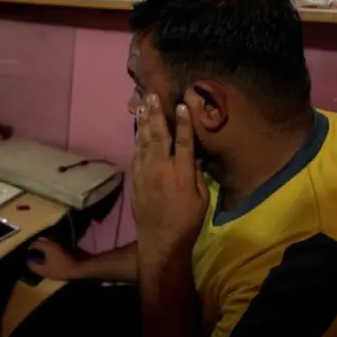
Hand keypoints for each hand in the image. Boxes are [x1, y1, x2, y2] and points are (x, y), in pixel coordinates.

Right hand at [26, 238, 80, 280]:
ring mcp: (58, 244)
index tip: (28, 255)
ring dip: (42, 248)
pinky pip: (51, 245)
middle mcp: (51, 242)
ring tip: (40, 256)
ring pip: (46, 243)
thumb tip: (29, 263)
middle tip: (33, 255)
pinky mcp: (62, 247)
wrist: (75, 269)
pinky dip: (48, 249)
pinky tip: (48, 256)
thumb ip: (34, 266)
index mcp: (46, 246)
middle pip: (40, 241)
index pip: (34, 244)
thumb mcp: (44, 271)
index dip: (29, 249)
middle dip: (35, 247)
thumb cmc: (59, 270)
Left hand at [132, 94, 208, 263]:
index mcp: (182, 174)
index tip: (181, 104)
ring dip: (143, 121)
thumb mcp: (202, 199)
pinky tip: (139, 128)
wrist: (160, 241)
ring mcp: (145, 173)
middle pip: (158, 136)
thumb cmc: (187, 222)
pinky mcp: (135, 179)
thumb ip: (197, 175)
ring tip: (142, 104)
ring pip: (143, 142)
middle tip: (152, 95)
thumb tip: (195, 156)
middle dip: (156, 114)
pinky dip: (138, 139)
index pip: (184, 142)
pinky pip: (136, 154)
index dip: (184, 123)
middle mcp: (161, 170)